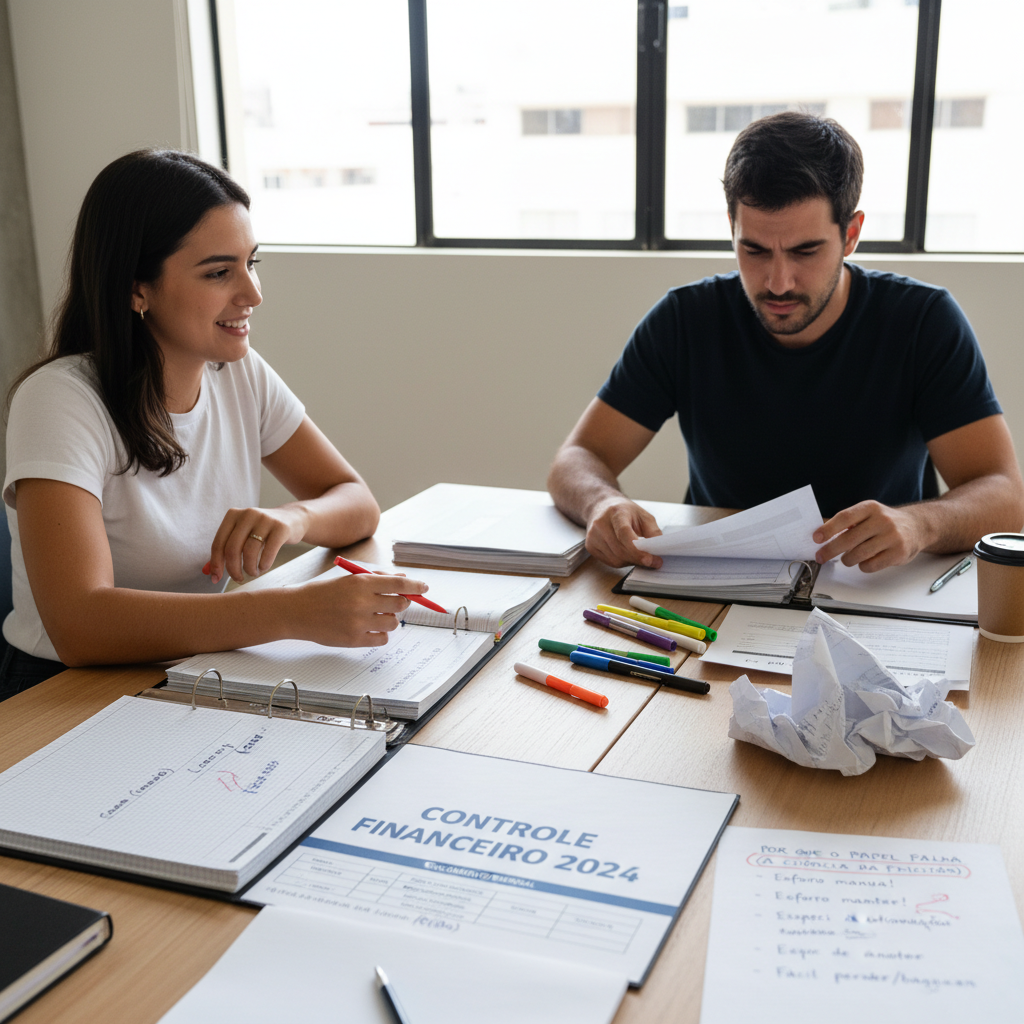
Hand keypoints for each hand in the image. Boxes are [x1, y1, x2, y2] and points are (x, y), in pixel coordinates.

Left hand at [207, 506, 308, 583]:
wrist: (292, 519)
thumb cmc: (262, 532)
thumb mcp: (243, 535)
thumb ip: (226, 552)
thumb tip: (212, 574)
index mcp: (233, 515)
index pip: (218, 543)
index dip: (216, 563)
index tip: (217, 578)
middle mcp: (247, 514)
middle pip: (232, 548)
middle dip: (233, 569)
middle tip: (238, 579)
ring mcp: (265, 519)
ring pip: (250, 551)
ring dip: (250, 568)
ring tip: (253, 572)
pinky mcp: (281, 527)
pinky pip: (268, 552)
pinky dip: (264, 565)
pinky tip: (264, 567)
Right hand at [293, 572, 429, 646]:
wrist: (296, 611)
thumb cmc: (323, 593)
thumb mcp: (349, 579)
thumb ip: (377, 579)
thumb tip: (403, 580)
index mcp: (361, 583)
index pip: (399, 584)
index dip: (416, 586)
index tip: (424, 588)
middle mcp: (362, 602)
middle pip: (400, 604)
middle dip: (402, 602)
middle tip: (395, 602)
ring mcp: (358, 623)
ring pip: (393, 623)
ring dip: (390, 619)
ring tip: (376, 616)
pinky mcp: (354, 640)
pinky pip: (382, 639)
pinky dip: (380, 634)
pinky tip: (370, 628)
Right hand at [585, 497, 663, 568]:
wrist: (602, 507)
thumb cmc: (624, 511)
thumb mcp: (643, 515)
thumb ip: (653, 532)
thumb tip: (660, 550)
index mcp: (616, 513)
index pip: (624, 534)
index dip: (637, 550)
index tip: (650, 559)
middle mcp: (601, 524)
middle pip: (620, 550)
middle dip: (638, 559)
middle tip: (653, 562)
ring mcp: (593, 536)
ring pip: (615, 559)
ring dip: (631, 561)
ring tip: (639, 555)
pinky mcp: (590, 546)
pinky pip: (609, 562)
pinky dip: (621, 562)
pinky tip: (627, 554)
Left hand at [813, 500, 925, 571]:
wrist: (917, 526)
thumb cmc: (885, 522)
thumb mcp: (868, 514)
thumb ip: (848, 522)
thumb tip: (821, 534)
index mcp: (870, 508)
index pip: (845, 517)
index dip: (828, 529)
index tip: (816, 538)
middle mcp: (882, 520)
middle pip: (849, 539)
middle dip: (830, 550)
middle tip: (821, 557)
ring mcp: (892, 537)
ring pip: (858, 555)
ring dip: (847, 560)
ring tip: (848, 558)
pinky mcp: (898, 553)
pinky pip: (870, 565)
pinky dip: (862, 566)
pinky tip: (865, 561)